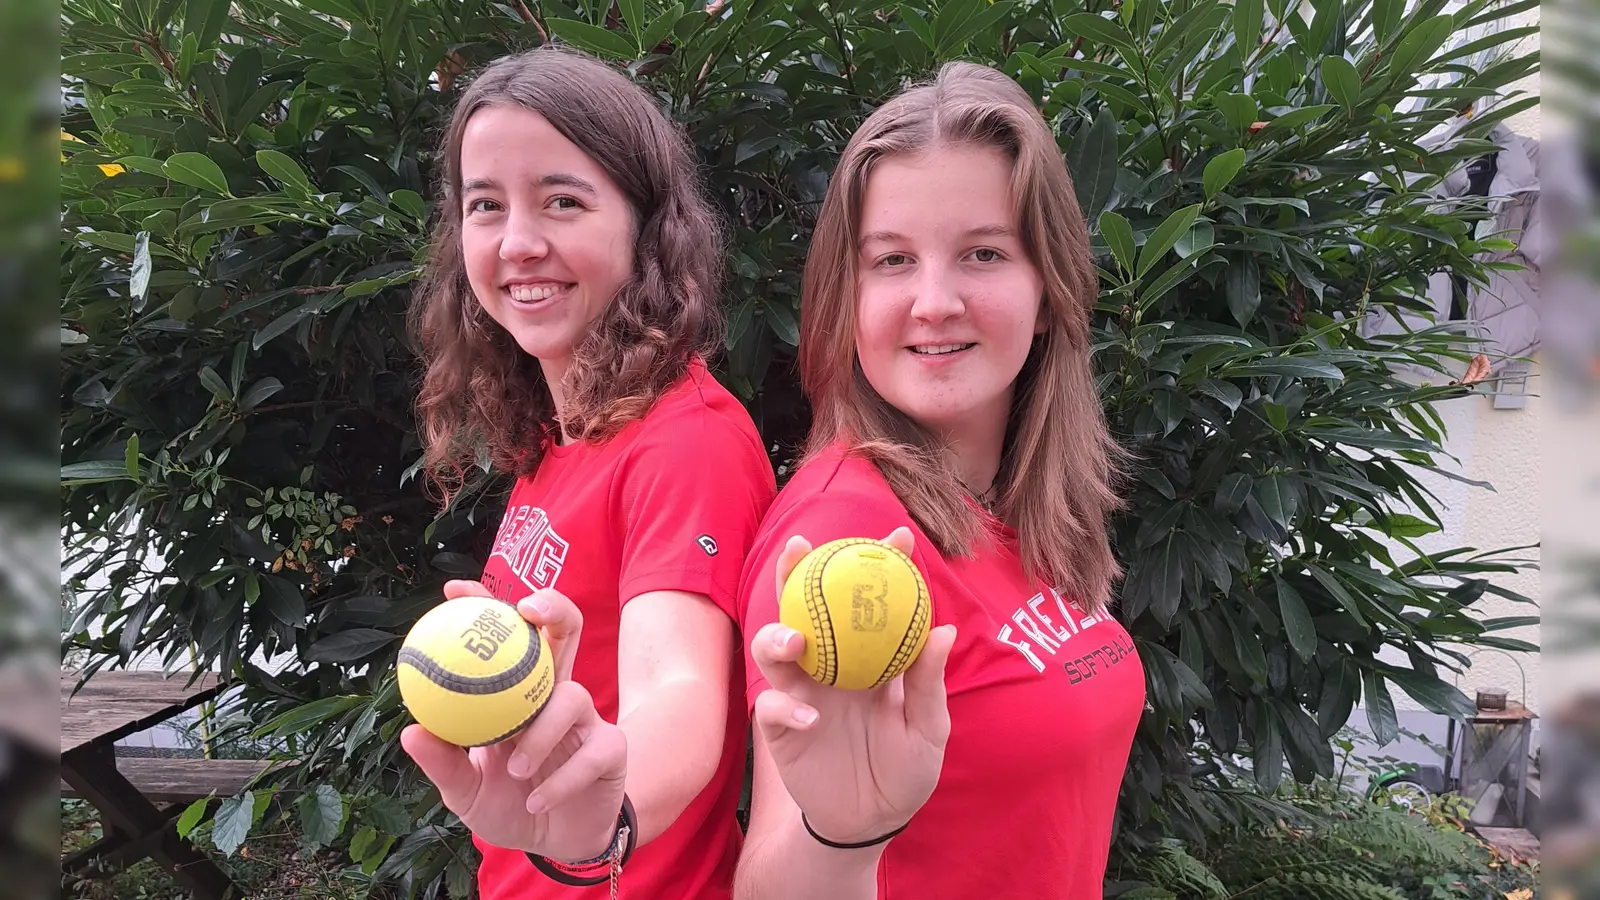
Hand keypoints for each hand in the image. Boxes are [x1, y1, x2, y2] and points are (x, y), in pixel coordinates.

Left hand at [401, 580, 626, 861]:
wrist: (557, 844)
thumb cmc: (510, 805)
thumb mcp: (466, 789)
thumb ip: (443, 762)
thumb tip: (411, 731)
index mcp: (517, 693)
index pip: (506, 637)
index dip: (485, 605)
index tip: (454, 591)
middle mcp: (553, 694)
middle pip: (564, 630)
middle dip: (552, 607)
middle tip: (527, 612)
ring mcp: (586, 719)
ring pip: (573, 696)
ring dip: (542, 731)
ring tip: (518, 768)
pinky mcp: (611, 749)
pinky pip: (591, 753)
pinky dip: (560, 780)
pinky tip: (536, 802)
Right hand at [749, 529, 957, 844]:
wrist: (871, 821)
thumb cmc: (906, 771)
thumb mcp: (928, 730)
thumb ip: (927, 683)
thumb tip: (944, 630)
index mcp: (870, 659)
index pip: (873, 603)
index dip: (882, 565)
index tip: (897, 534)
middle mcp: (831, 666)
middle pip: (806, 608)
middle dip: (798, 573)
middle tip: (803, 547)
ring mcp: (802, 693)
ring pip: (774, 649)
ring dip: (778, 636)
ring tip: (795, 639)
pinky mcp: (780, 728)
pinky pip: (773, 707)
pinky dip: (786, 709)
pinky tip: (810, 719)